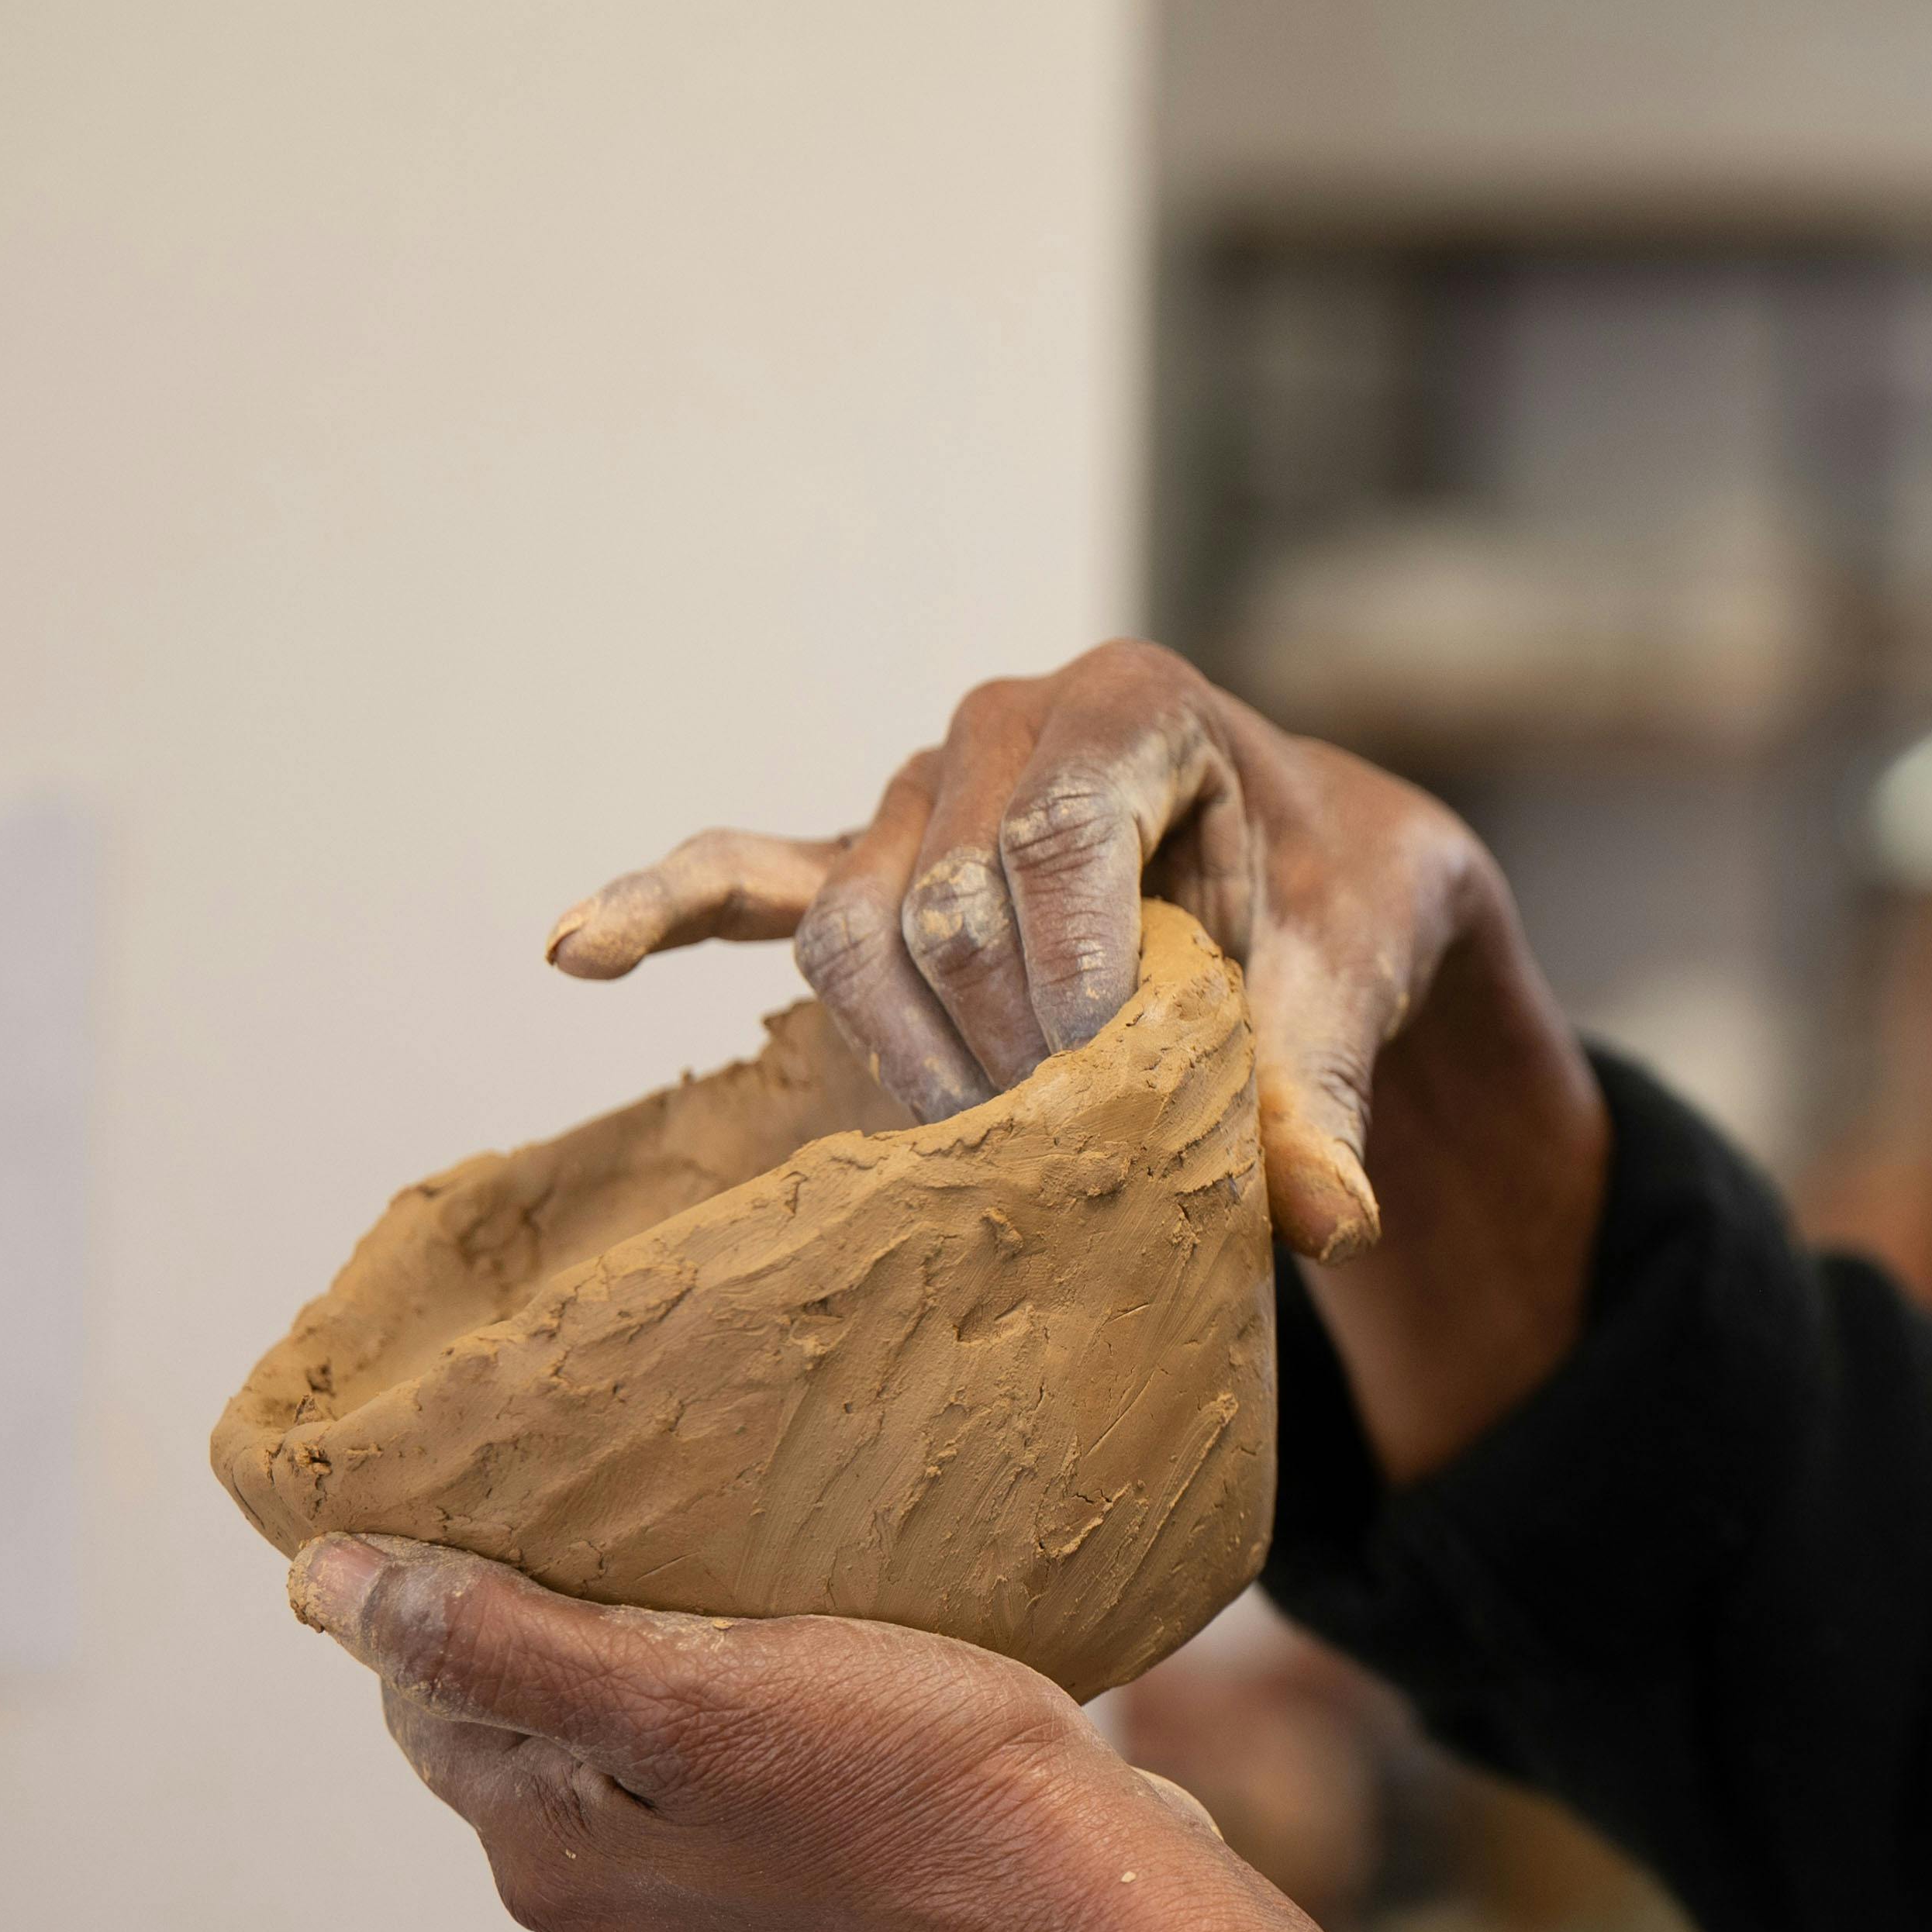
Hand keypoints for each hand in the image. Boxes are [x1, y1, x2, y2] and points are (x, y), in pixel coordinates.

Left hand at [295, 1532, 1636, 1931]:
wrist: (1092, 1922)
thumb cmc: (911, 1785)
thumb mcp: (691, 1688)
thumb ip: (503, 1641)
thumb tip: (326, 1586)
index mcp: (545, 1851)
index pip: (429, 1694)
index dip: (459, 1586)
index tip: (532, 1494)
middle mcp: (603, 1912)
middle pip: (532, 1733)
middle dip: (564, 1634)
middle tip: (647, 1522)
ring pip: (639, 1772)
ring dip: (669, 1688)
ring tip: (751, 1590)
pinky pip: (741, 1813)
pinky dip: (757, 1745)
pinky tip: (835, 1687)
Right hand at [548, 640, 1471, 1259]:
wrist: (1318, 875)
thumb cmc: (1337, 908)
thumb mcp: (1356, 979)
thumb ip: (1325, 1091)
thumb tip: (1334, 1227)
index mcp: (1127, 704)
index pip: (1054, 844)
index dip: (1074, 985)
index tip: (1110, 1097)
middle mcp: (1003, 725)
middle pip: (944, 906)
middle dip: (1004, 1049)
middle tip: (1074, 1155)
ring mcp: (918, 795)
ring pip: (854, 932)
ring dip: (909, 1055)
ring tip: (976, 1144)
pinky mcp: (865, 867)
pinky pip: (742, 879)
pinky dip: (660, 912)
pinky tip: (574, 952)